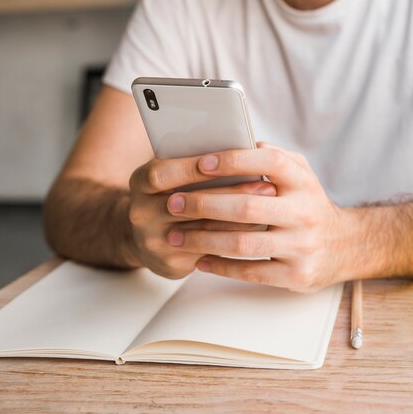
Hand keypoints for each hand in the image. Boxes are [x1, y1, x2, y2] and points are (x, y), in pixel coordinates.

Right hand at [127, 156, 275, 278]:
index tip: (225, 162)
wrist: (148, 235)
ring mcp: (153, 241)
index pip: (162, 174)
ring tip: (271, 206)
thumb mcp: (176, 172)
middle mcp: (141, 213)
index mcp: (141, 182)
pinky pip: (208, 252)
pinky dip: (235, 239)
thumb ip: (200, 162)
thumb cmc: (176, 191)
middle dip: (230, 194)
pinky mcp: (170, 264)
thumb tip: (245, 149)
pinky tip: (260, 230)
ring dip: (241, 218)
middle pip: (187, 204)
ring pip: (202, 230)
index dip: (191, 169)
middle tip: (267, 186)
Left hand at [165, 143, 349, 291]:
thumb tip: (237, 141)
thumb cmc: (309, 203)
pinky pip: (250, 272)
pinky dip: (220, 266)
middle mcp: (304, 211)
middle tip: (172, 204)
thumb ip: (273, 157)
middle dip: (203, 205)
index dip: (233, 160)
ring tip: (175, 236)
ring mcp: (302, 245)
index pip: (269, 162)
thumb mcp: (301, 174)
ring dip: (202, 240)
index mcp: (303, 181)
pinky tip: (199, 261)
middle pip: (247, 207)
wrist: (345, 246)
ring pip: (243, 243)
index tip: (200, 164)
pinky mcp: (297, 274)